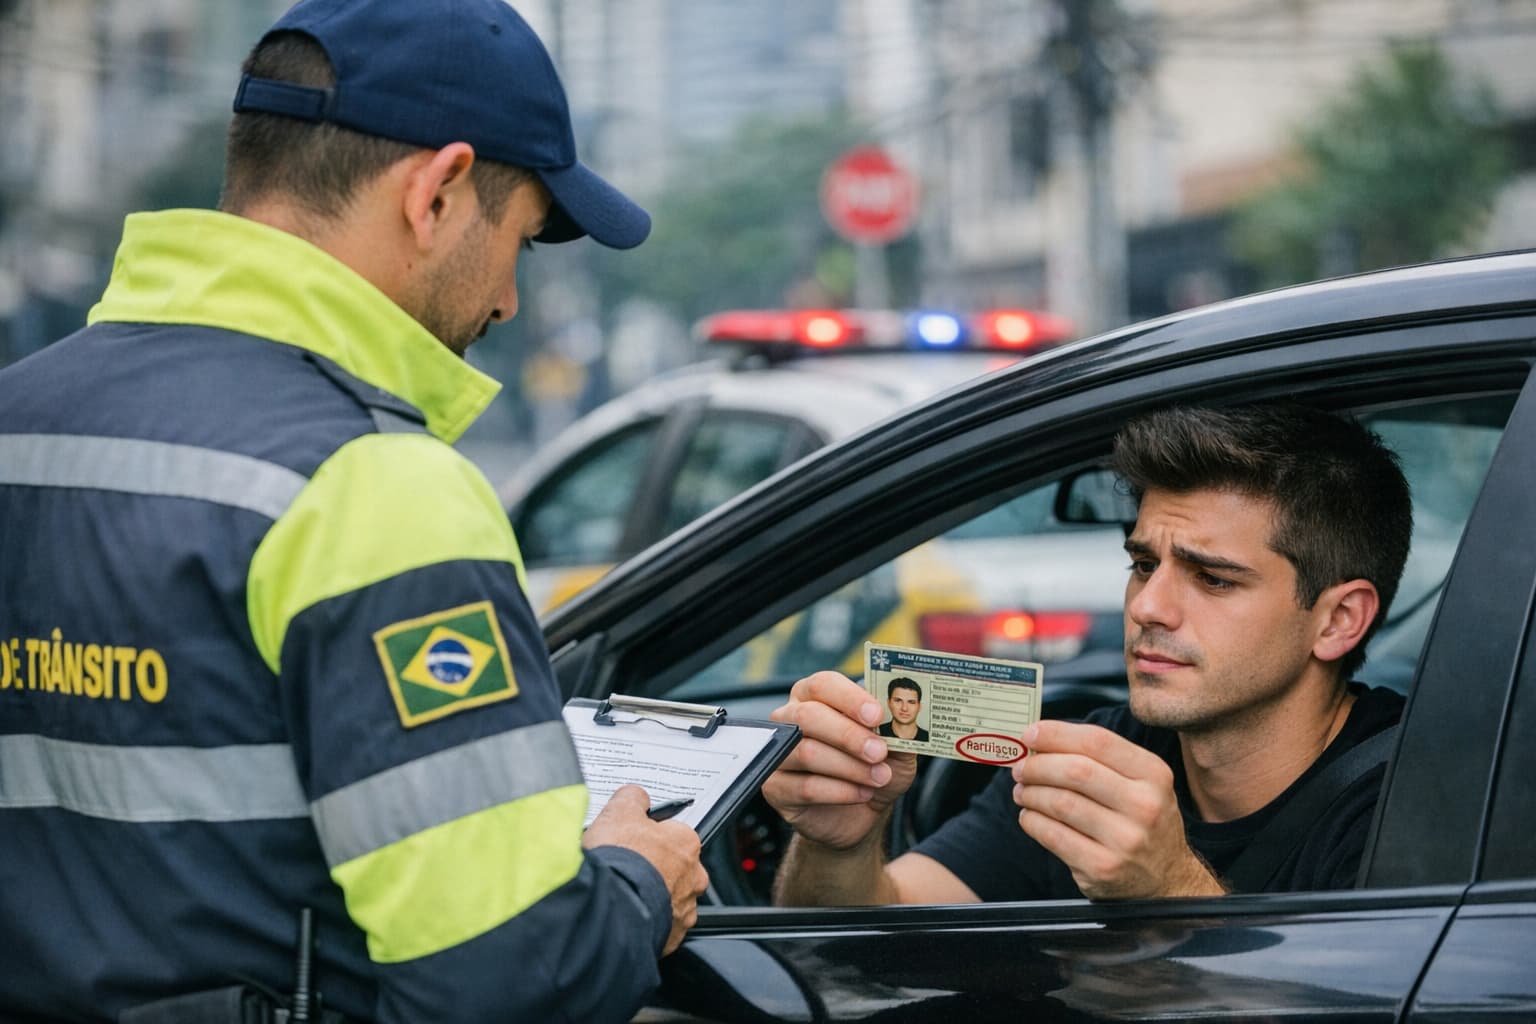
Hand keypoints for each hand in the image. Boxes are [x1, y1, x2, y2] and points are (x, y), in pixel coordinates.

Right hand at [584, 784, 709, 954]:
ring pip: (669, 900)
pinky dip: (645, 922)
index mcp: (687, 844)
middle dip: (654, 868)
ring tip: (623, 893)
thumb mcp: (618, 812)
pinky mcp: (672, 938)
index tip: (634, 841)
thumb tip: (638, 797)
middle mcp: (693, 878)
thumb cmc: (617, 861)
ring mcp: (684, 911)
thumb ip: (632, 798)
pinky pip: (660, 927)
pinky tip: (626, 914)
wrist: (608, 909)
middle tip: (626, 868)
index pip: (675, 834)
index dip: (651, 837)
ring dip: (650, 897)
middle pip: (675, 868)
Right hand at [763, 671, 916, 850]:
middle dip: (848, 735)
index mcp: (815, 696)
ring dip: (850, 767)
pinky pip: (805, 787)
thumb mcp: (895, 747)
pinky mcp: (776, 788)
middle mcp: (790, 719)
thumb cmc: (874, 767)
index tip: (877, 716)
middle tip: (878, 752)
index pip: (823, 684)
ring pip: (807, 753)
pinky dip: (840, 791)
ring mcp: (778, 753)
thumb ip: (895, 730)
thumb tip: (897, 718)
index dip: (850, 698)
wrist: (861, 814)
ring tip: (879, 778)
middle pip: (809, 716)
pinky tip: (862, 794)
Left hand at [1010, 720, 1223, 899]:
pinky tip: (1030, 816)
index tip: (1029, 734)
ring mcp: (1125, 840)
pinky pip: (1053, 836)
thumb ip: (1100, 758)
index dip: (1056, 734)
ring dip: (1031, 793)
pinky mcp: (1102, 868)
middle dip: (1038, 765)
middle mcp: (1144, 806)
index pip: (1097, 741)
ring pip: (1060, 803)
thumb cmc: (1142, 821)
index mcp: (1153, 774)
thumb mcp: (1141, 783)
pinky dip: (1032, 821)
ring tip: (1022, 791)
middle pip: (1075, 771)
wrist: (1168, 881)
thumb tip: (1041, 738)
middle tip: (1021, 768)